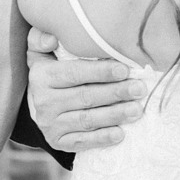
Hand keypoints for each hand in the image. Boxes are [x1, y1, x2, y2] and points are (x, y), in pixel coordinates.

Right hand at [26, 30, 146, 152]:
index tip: (124, 69)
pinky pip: (82, 142)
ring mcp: (50, 125)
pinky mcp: (58, 142)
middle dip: (115, 93)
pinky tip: (120, 134)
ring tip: (137, 110)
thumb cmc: (51, 69)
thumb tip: (52, 38)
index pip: (74, 73)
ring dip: (114, 115)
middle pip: (85, 97)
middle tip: (140, 89)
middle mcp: (43, 102)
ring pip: (87, 120)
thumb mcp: (42, 51)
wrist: (38, 103)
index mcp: (42, 76)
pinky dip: (102, 138)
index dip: (100, 72)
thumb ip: (42, 37)